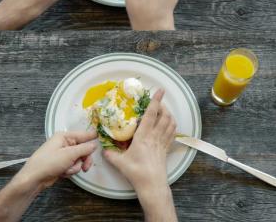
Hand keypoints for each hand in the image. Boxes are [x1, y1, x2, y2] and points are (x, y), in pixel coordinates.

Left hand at [17, 130, 96, 190]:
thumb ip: (85, 149)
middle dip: (83, 159)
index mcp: (64, 136)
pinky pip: (73, 165)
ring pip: (79, 159)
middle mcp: (64, 143)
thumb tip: (95, 144)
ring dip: (76, 167)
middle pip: (84, 149)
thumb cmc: (48, 163)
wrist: (34, 179)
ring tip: (67, 170)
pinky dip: (70, 170)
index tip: (105, 139)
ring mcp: (63, 154)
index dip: (94, 138)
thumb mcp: (69, 154)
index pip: (84, 134)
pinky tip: (63, 173)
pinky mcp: (62, 164)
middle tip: (85, 167)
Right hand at [103, 89, 176, 221]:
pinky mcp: (166, 148)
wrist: (152, 184)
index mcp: (143, 136)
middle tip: (158, 101)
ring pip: (170, 122)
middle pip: (164, 115)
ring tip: (163, 110)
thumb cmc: (136, 172)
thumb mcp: (120, 163)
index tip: (159, 90)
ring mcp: (163, 142)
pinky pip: (172, 132)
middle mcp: (155, 136)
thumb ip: (111, 154)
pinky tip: (168, 124)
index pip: (151, 114)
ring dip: (168, 114)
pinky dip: (172, 124)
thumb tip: (103, 150)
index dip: (156, 100)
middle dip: (163, 105)